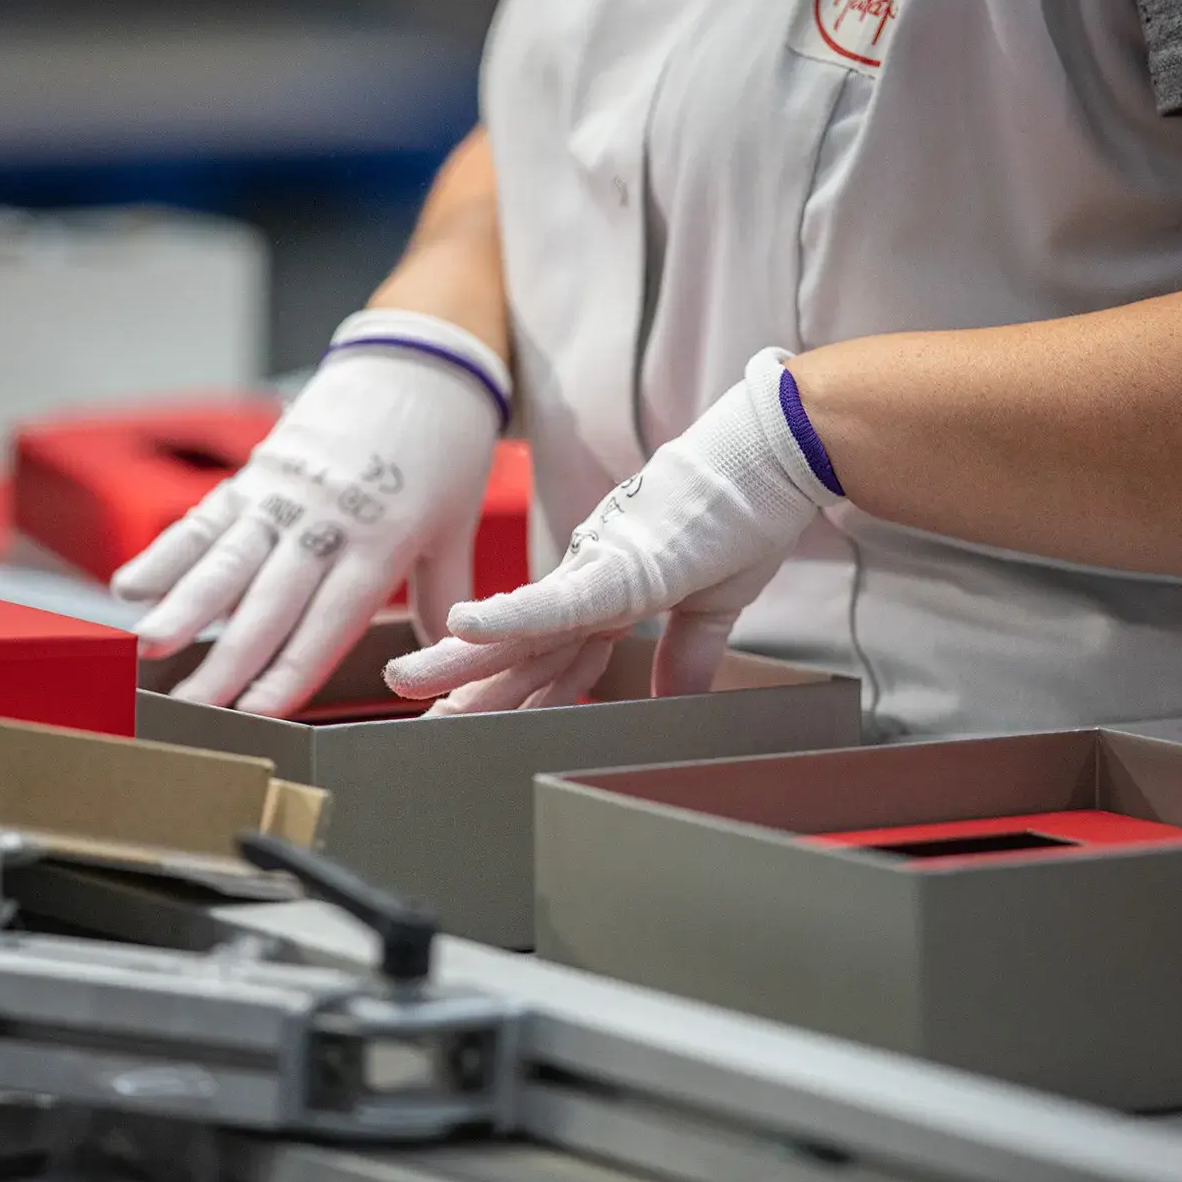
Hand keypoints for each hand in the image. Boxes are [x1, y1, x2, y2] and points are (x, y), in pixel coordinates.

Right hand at [112, 309, 509, 714]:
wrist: (424, 358)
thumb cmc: (446, 448)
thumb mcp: (455, 525)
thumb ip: (443, 596)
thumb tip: (449, 662)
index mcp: (382, 542)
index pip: (329, 620)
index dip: (291, 669)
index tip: (258, 712)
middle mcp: (326, 520)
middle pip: (269, 602)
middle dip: (228, 660)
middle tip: (191, 707)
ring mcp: (287, 493)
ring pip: (228, 558)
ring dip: (184, 605)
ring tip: (148, 647)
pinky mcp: (261, 468)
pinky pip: (208, 516)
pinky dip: (168, 551)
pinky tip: (131, 586)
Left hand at [384, 348, 843, 711]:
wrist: (772, 463)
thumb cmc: (744, 519)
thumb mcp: (713, 607)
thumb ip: (686, 655)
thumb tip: (673, 701)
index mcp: (612, 593)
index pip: (554, 654)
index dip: (514, 691)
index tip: (470, 718)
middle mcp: (591, 581)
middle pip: (520, 647)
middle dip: (468, 684)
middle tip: (415, 713)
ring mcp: (598, 570)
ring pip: (521, 628)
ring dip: (463, 658)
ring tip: (409, 680)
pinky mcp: (618, 565)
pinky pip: (558, 601)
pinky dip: (510, 616)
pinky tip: (464, 626)